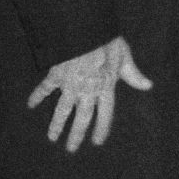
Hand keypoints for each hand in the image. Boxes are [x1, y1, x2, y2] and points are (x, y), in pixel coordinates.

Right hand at [29, 37, 151, 152]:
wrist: (85, 30)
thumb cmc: (107, 41)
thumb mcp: (124, 57)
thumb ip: (133, 74)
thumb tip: (148, 85)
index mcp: (105, 87)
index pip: (105, 114)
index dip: (101, 128)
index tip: (97, 141)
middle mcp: (88, 90)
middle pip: (82, 118)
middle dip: (76, 134)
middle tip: (71, 149)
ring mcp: (71, 84)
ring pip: (62, 110)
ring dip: (56, 124)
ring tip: (52, 137)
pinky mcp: (56, 75)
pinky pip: (45, 88)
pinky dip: (37, 96)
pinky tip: (30, 105)